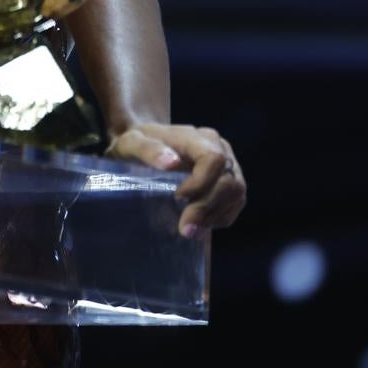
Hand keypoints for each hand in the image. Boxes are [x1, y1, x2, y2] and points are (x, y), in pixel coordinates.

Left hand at [107, 122, 245, 238]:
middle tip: (185, 228)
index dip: (201, 184)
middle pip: (228, 181)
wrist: (144, 144)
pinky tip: (200, 224)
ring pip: (236, 193)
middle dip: (207, 207)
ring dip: (215, 216)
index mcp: (197, 137)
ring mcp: (229, 164)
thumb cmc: (136, 144)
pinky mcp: (230, 180)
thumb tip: (171, 163)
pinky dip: (220, 217)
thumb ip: (147, 149)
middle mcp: (220, 147)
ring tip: (190, 230)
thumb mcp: (131, 143)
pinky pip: (236, 202)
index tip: (177, 198)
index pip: (214, 159)